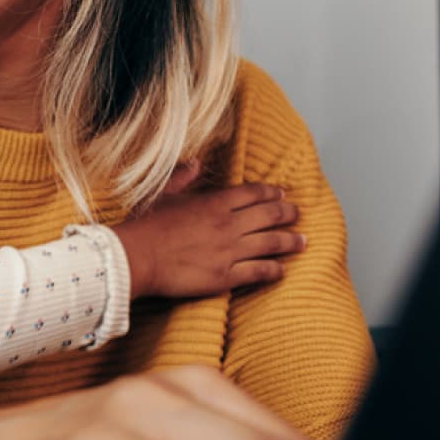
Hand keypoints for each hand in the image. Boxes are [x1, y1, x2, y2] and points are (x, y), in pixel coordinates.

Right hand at [113, 181, 303, 299]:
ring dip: (290, 241)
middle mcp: (228, 224)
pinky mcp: (225, 276)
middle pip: (269, 215)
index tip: (283, 194)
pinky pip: (258, 272)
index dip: (272, 193)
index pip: (253, 193)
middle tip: (299, 214)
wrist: (136, 257)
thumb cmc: (145, 225)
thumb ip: (184, 177)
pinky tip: (283, 271)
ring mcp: (229, 251)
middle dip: (289, 214)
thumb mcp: (164, 193)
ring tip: (302, 241)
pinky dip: (274, 270)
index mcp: (214, 202)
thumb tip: (196, 162)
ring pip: (271, 243)